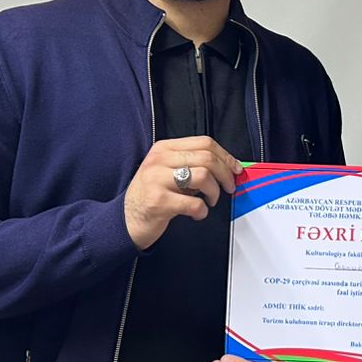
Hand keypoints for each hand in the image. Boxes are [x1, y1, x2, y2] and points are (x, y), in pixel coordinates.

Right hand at [124, 136, 241, 249]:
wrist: (127, 219)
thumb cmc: (152, 195)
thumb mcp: (167, 171)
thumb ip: (192, 164)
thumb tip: (227, 166)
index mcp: (164, 148)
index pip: (204, 142)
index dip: (226, 156)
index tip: (235, 169)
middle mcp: (159, 160)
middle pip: (207, 158)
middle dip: (225, 175)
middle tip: (228, 187)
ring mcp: (157, 180)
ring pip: (203, 177)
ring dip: (214, 192)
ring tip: (210, 201)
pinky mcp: (158, 201)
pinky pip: (194, 203)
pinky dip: (202, 211)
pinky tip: (198, 213)